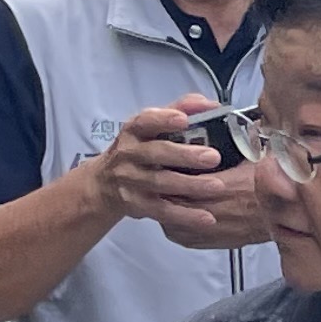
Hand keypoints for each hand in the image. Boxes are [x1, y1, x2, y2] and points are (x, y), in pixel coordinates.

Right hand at [92, 99, 275, 249]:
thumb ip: (180, 109)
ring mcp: (131, 180)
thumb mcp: (151, 127)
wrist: (103, 184)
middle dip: (185, 155)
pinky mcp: (137, 204)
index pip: (145, 121)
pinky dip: (185, 215)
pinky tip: (207, 218)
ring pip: (161, 183)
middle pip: (156, 153)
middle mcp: (129, 154)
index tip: (183, 119)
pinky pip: (163, 210)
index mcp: (134, 131)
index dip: (163, 119)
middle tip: (213, 157)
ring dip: (190, 186)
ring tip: (217, 186)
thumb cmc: (138, 149)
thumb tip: (210, 103)